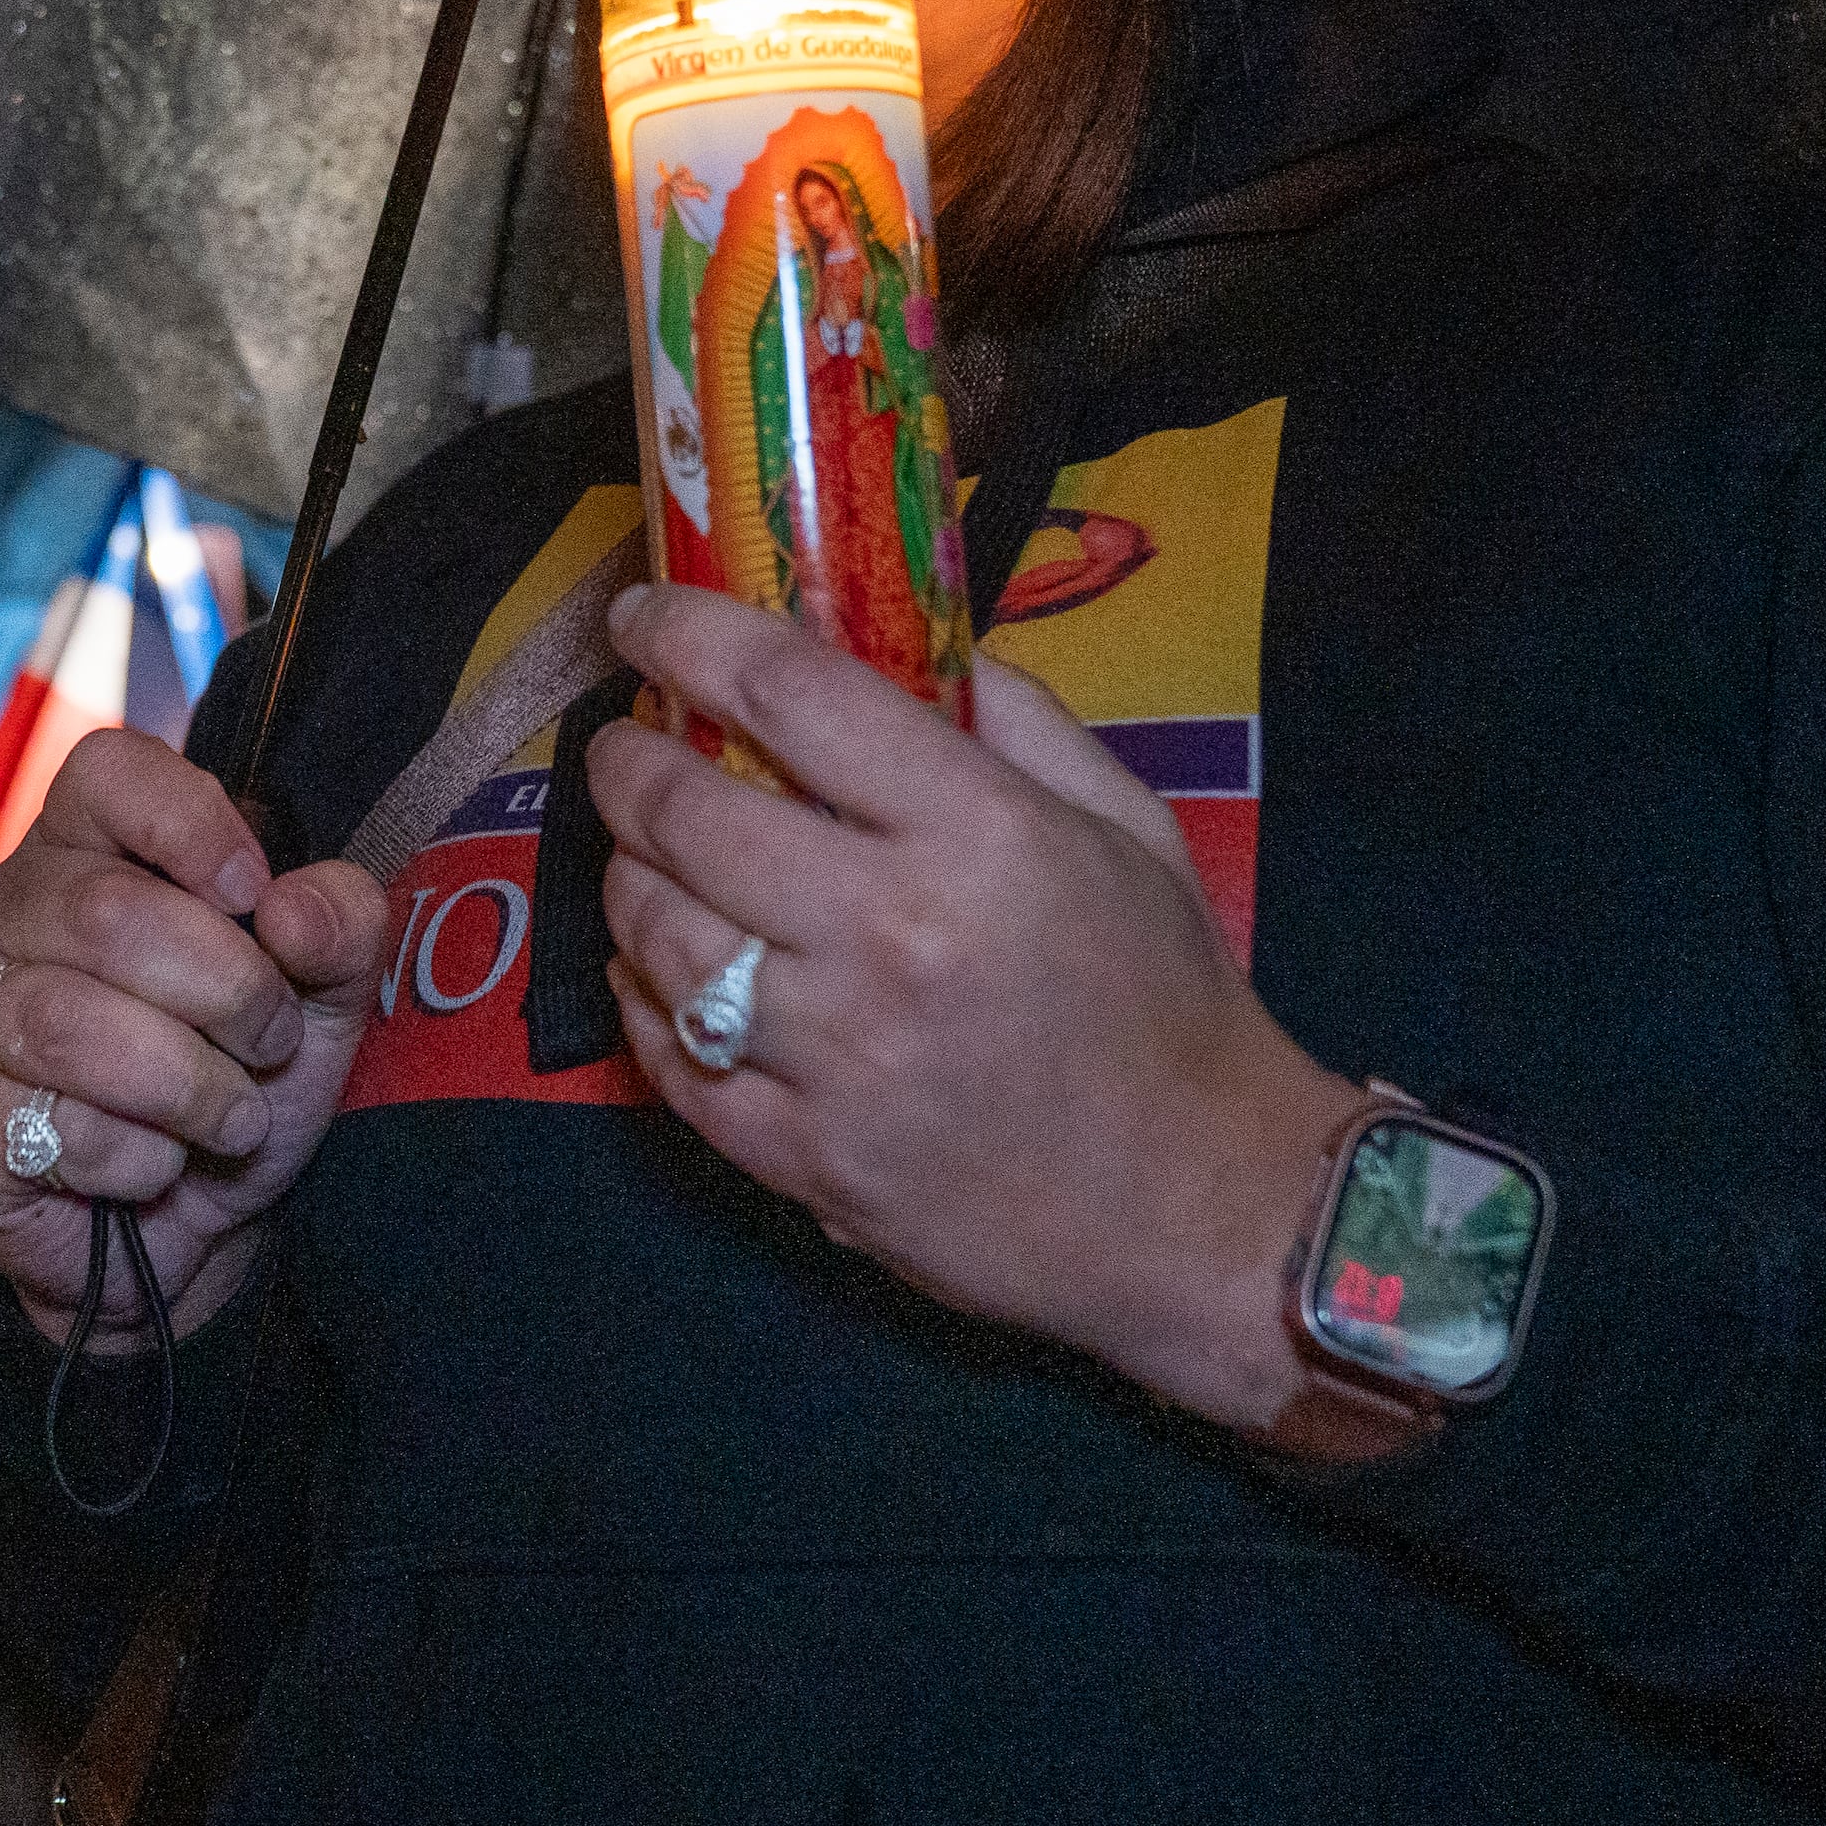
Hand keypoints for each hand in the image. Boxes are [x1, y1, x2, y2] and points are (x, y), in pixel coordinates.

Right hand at [0, 729, 383, 1341]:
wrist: (204, 1227)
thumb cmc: (247, 1075)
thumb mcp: (323, 998)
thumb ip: (338, 928)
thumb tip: (294, 911)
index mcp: (92, 842)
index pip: (107, 770)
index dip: (189, 823)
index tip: (253, 893)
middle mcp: (6, 906)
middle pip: (103, 914)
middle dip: (224, 992)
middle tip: (270, 1042)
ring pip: (66, 1024)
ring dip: (187, 1087)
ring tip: (233, 1118)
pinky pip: (47, 1127)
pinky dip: (137, 1160)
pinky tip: (155, 1164)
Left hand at [585, 582, 1369, 1437]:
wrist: (1202, 1214)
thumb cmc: (1169, 1005)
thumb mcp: (1129, 828)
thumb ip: (1017, 720)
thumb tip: (904, 639)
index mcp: (979, 835)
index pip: (790, 694)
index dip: (688, 632)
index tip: (644, 611)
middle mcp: (891, 937)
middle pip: (687, 811)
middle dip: (626, 757)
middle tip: (624, 742)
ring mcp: (836, 1059)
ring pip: (655, 934)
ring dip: (625, 874)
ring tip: (644, 853)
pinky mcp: (801, 1160)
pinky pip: (668, 1060)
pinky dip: (644, 1000)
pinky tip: (660, 969)